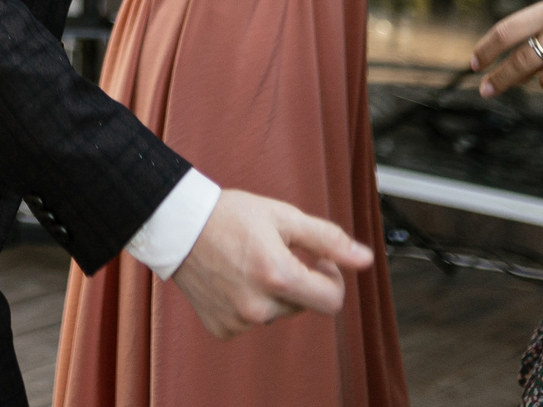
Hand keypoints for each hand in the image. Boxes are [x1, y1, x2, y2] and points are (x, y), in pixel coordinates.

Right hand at [171, 188, 371, 338]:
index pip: (333, 300)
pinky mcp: (222, 328)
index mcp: (279, 276)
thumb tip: (365, 260)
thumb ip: (328, 239)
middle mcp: (259, 306)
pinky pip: (250, 321)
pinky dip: (247, 302)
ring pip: (277, 313)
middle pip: (303, 305)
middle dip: (299, 282)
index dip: (331, 276)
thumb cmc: (230, 215)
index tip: (317, 259)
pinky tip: (231, 278)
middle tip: (275, 252)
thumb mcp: (284, 217)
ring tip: (247, 262)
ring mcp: (239, 320)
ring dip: (272, 293)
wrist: (177, 224)